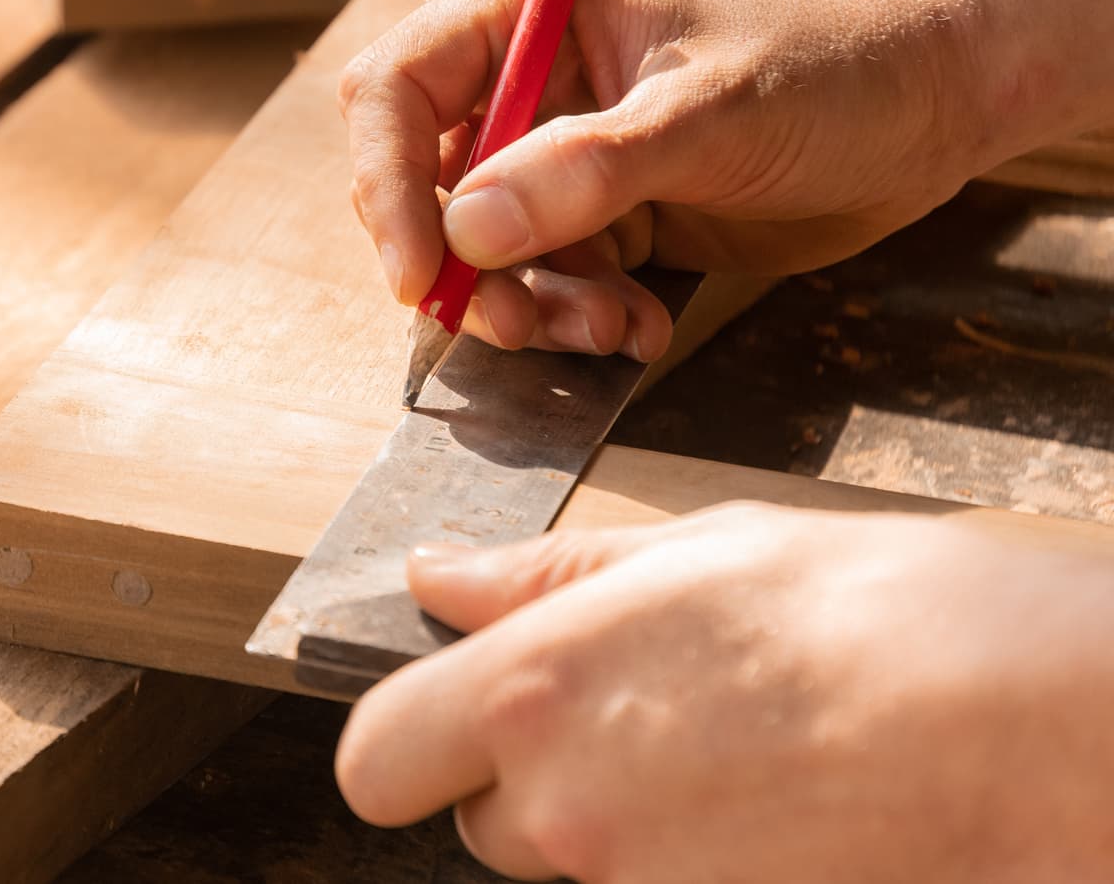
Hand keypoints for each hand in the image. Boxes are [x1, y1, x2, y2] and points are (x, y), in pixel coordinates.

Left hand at [333, 505, 1113, 882]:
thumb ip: (540, 577)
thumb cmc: (877, 615)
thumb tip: (438, 576)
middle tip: (637, 722)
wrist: (1028, 726)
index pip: (375, 761)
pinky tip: (762, 809)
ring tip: (724, 757)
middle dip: (533, 782)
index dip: (408, 740)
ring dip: (613, 825)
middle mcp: (561, 810)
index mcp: (532, 692)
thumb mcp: (694, 550)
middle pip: (483, 825)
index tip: (450, 717)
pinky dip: (685, 862)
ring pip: (570, 866)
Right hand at [339, 0, 993, 360]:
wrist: (934, 101)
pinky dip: (579, 318)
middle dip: (464, 268)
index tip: (421, 276)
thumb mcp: (712, 114)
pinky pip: (546, 281)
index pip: (396, 88)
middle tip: (521, 327)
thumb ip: (587, 169)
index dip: (387, 183)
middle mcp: (526, 76)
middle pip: (424, 184)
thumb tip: (466, 227)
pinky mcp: (599, 211)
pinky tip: (643, 327)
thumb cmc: (834, 64)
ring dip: (531, 307)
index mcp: (530, 8)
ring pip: (483, 251)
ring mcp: (561, 148)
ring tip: (614, 329)